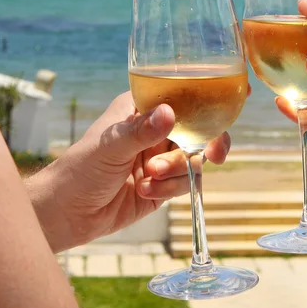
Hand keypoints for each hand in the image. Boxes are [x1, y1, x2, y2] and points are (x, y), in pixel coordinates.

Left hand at [26, 92, 230, 251]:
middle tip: (212, 153)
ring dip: (176, 170)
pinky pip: (184, 183)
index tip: (240, 92)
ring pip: (194, 159)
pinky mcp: (163, 185)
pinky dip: (168, 190)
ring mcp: (161, 158)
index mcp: (142, 109)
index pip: (184, 94)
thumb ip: (141, 131)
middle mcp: (156, 130)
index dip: (211, 94)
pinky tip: (144, 191)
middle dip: (205, 142)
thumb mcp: (110, 146)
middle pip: (200, 128)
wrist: (66, 215)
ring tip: (148, 177)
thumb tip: (169, 113)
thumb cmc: (79, 169)